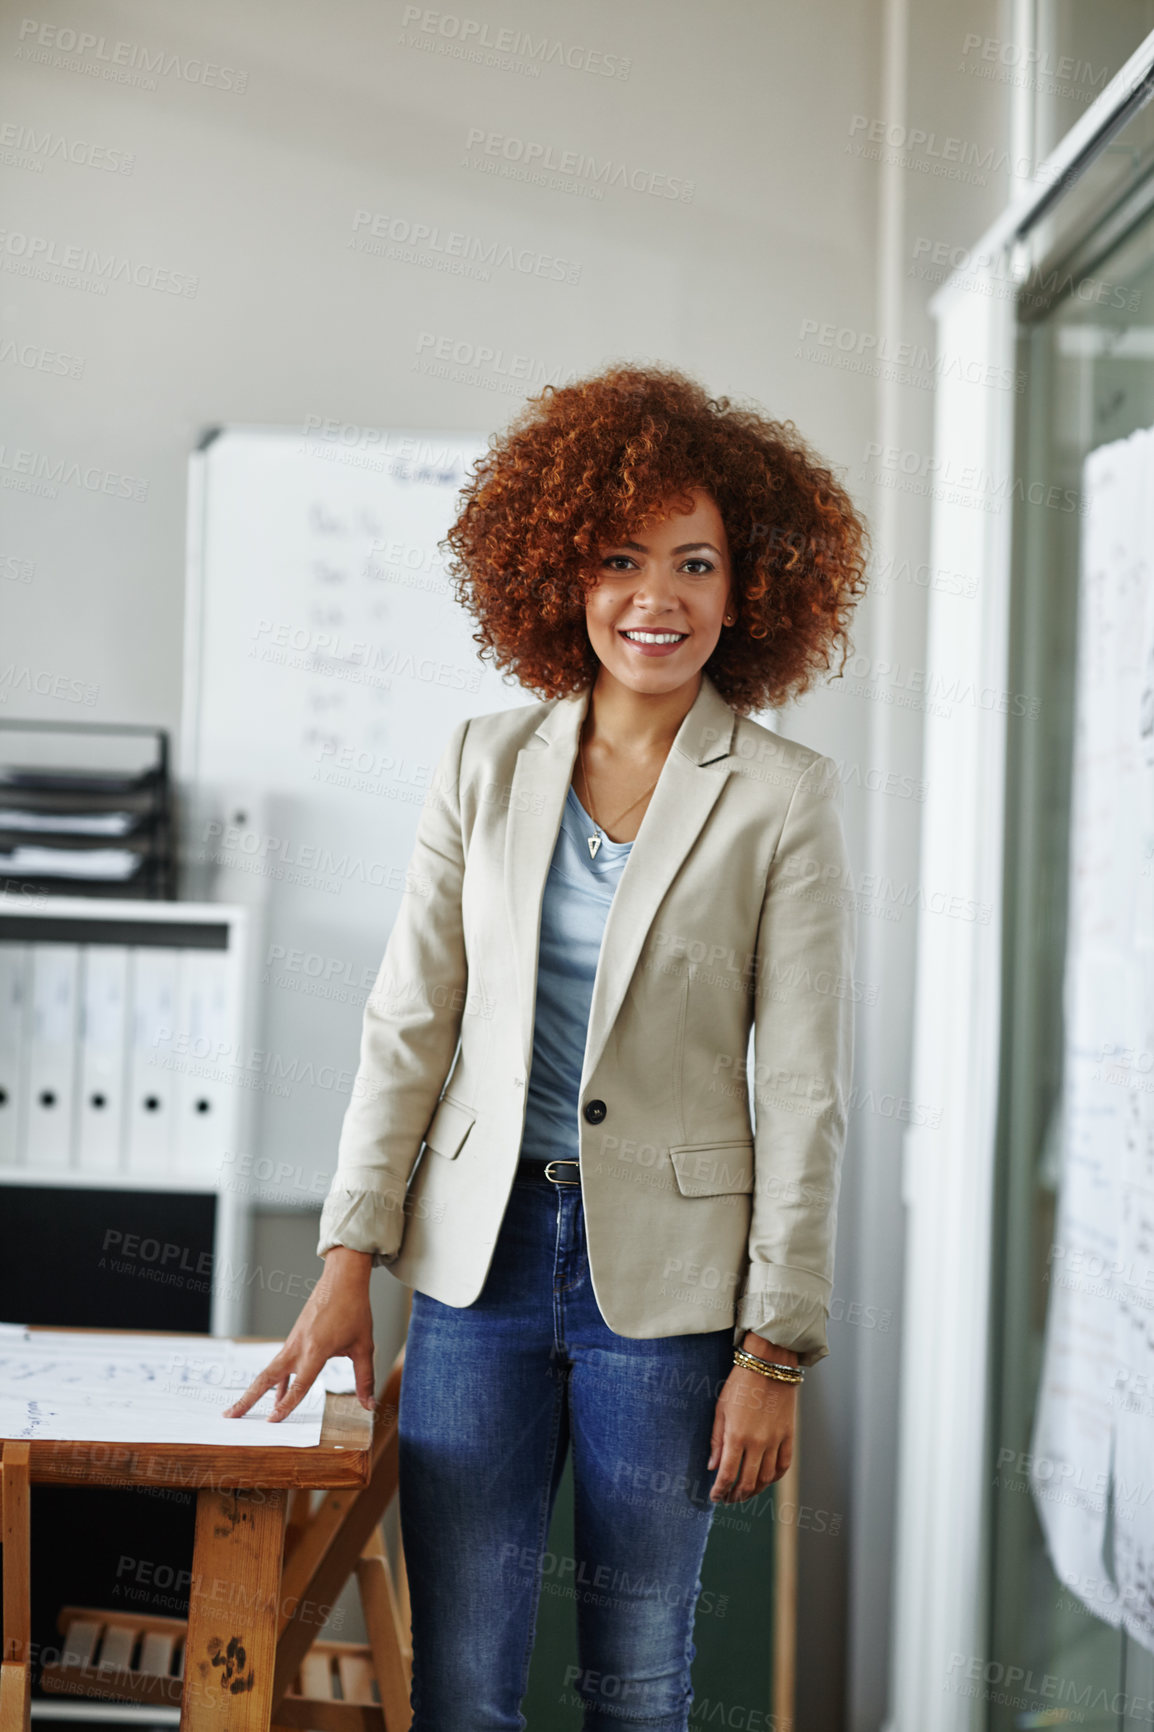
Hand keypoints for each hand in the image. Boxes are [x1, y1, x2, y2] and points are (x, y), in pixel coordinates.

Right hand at [222, 1246, 375, 1422]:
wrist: (342, 1279)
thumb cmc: (354, 1309)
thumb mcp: (364, 1346)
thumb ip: (365, 1378)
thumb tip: (369, 1405)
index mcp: (315, 1350)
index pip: (299, 1385)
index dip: (286, 1405)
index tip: (271, 1421)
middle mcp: (298, 1347)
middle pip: (266, 1378)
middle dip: (247, 1398)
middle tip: (229, 1416)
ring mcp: (293, 1342)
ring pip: (270, 1371)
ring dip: (256, 1390)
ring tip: (243, 1409)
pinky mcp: (294, 1338)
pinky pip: (281, 1363)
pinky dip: (276, 1380)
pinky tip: (277, 1394)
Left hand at [707, 1333, 797, 1502]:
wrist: (769, 1365)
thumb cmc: (740, 1384)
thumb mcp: (721, 1409)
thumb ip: (717, 1440)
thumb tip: (713, 1467)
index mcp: (737, 1436)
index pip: (727, 1475)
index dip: (720, 1491)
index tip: (714, 1497)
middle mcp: (758, 1442)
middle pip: (748, 1482)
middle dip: (736, 1495)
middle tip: (728, 1498)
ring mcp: (776, 1440)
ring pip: (767, 1479)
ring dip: (755, 1490)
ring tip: (745, 1492)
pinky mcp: (789, 1436)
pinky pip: (784, 1465)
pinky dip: (775, 1478)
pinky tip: (766, 1480)